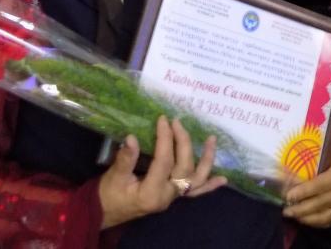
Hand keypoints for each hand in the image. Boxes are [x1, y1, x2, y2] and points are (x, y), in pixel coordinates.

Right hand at [98, 116, 225, 228]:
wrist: (107, 211)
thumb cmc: (109, 194)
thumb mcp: (113, 176)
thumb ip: (125, 159)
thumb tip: (132, 137)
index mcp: (151, 192)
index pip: (164, 161)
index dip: (165, 139)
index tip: (163, 119)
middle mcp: (167, 196)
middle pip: (183, 167)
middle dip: (183, 142)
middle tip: (177, 122)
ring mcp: (173, 197)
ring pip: (196, 180)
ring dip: (206, 160)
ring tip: (212, 140)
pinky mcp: (174, 196)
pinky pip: (195, 192)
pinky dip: (210, 186)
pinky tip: (223, 179)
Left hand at [283, 142, 330, 226]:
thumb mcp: (322, 151)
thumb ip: (308, 163)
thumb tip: (284, 175)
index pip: (319, 186)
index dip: (303, 192)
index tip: (288, 196)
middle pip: (320, 203)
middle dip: (301, 208)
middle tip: (285, 210)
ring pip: (324, 216)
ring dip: (306, 218)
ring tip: (291, 215)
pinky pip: (328, 221)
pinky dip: (314, 222)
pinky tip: (302, 219)